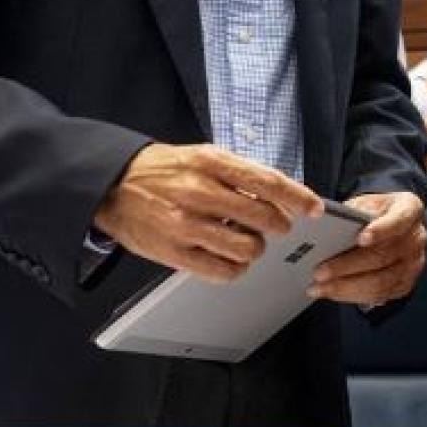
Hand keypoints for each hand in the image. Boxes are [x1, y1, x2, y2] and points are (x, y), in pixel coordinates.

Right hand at [92, 143, 322, 281]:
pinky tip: (230, 258)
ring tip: (249, 242)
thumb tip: (280, 194)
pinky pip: (222, 270)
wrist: (113, 184)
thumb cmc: (164, 170)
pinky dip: (235, 268)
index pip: (268, 182)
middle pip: (263, 217)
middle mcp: (200, 192)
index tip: (313, 209)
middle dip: (279, 226)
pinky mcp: (174, 252)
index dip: (298, 198)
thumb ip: (239, 173)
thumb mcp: (202, 155)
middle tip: (278, 227)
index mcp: (211, 162)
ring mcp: (186, 224)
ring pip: (246, 248)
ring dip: (256, 249)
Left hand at [311, 192, 426, 306]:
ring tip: (319, 288)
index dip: (380, 230)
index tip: (360, 238)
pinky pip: (380, 295)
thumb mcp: (367, 201)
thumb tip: (325, 226)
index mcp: (410, 210)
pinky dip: (354, 296)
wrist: (396, 224)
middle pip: (383, 256)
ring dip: (346, 287)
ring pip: (380, 282)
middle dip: (348, 266)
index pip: (398, 221)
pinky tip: (333, 293)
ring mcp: (414, 264)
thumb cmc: (377, 212)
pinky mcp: (406, 283)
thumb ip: (353, 212)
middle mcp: (417, 238)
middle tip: (320, 272)